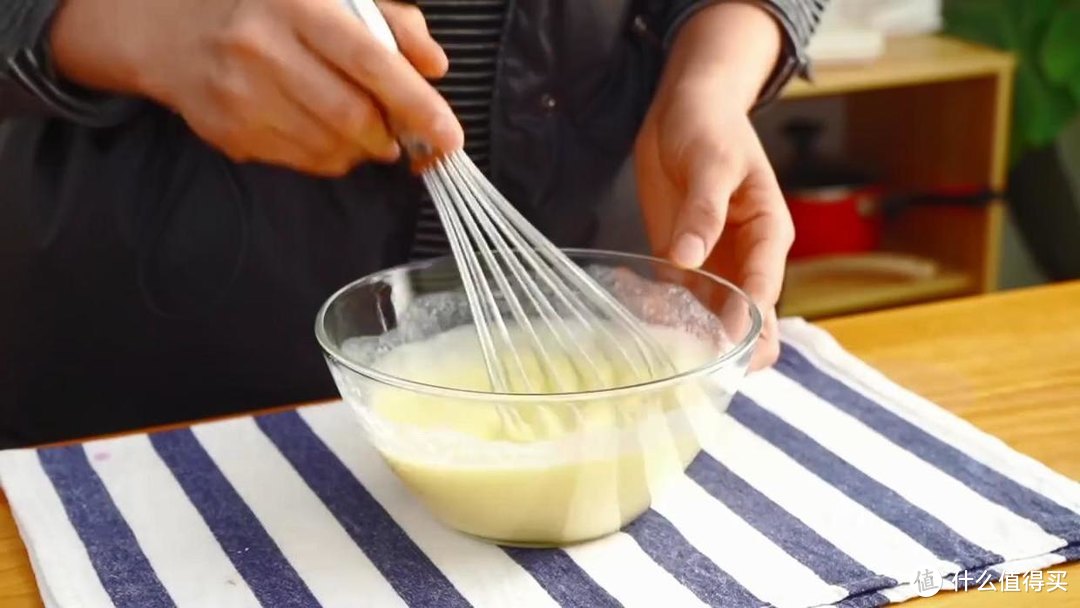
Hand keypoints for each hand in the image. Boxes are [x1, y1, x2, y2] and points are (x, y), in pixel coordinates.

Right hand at [50, 0, 461, 175]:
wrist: (168, 27)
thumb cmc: (266, 8)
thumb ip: (390, 21)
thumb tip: (434, 66)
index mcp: (298, 5)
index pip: (370, 62)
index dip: (416, 104)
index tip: (450, 136)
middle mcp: (264, 49)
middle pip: (352, 116)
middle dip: (391, 135)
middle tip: (403, 135)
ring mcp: (240, 95)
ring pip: (330, 147)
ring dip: (362, 149)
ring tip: (363, 130)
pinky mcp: (228, 132)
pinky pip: (302, 161)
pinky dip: (330, 156)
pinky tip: (323, 131)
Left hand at [634, 4, 792, 369]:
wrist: (684, 108)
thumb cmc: (710, 127)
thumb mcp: (710, 163)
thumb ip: (702, 211)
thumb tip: (689, 259)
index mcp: (768, 233)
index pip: (764, 288)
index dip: (748, 323)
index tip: (726, 351)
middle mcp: (746, 256)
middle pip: (746, 316)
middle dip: (728, 346)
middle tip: (695, 372)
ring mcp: (714, 262)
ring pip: (711, 316)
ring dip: (692, 336)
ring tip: (659, 356)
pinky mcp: (680, 260)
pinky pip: (677, 299)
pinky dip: (662, 314)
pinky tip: (640, 325)